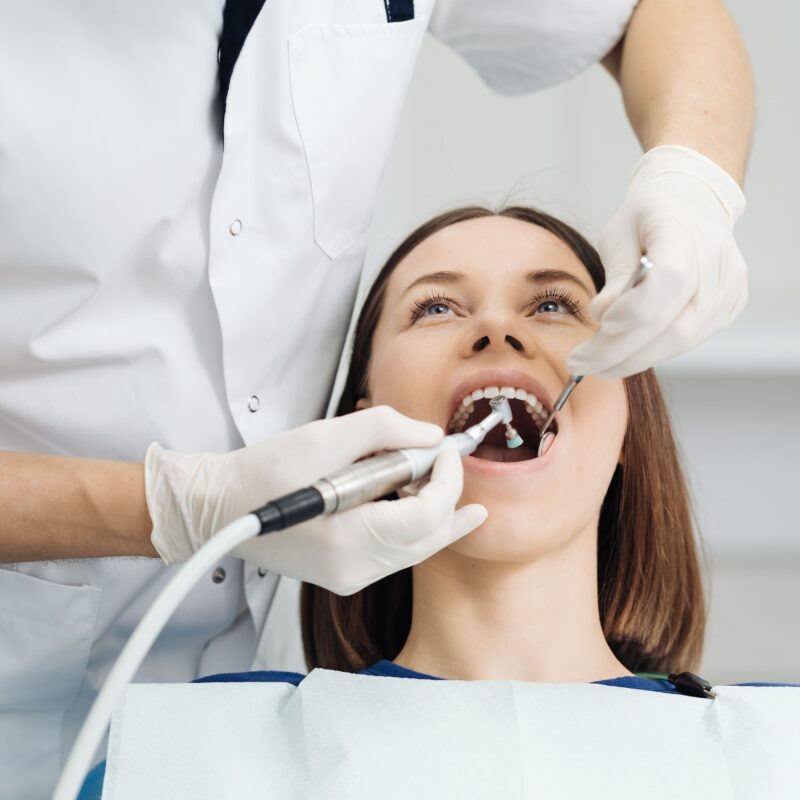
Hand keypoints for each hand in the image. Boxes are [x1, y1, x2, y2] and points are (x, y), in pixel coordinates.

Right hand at [145, 407, 486, 594]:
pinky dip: (409, 522)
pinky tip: (409, 495)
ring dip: (432, 508)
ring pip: (417, 547)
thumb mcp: (324, 437)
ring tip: (434, 473)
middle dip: (449, 496)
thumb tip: (430, 436)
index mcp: (349, 540)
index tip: (445, 449)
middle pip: (430, 538)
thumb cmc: (262, 474)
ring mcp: (350, 577)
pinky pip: (396, 552)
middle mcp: (355, 570)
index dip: (447, 479)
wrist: (219, 508)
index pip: (427, 515)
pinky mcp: (344, 574)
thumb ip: (385, 429)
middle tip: (454, 463)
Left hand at [566, 145, 746, 378]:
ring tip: (597, 363)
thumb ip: (614, 277)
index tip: (599, 325)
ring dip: (633, 359)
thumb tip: (602, 316)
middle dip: (619, 352)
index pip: (670, 280)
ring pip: (681, 341)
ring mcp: (729, 286)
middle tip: (580, 363)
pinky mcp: (730, 305)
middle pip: (671, 324)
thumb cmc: (646, 217)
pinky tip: (626, 351)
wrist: (691, 201)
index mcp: (685, 231)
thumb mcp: (618, 235)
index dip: (634, 311)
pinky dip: (654, 351)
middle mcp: (717, 261)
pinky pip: (690, 340)